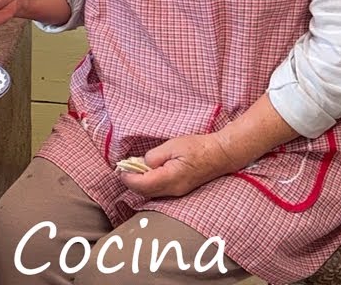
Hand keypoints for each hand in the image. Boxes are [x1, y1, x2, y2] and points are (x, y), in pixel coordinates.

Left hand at [118, 133, 241, 197]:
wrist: (220, 154)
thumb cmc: (198, 147)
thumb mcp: (172, 146)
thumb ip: (154, 156)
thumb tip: (142, 163)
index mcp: (170, 178)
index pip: (141, 185)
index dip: (127, 178)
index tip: (120, 168)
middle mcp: (173, 190)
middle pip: (144, 192)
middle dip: (131, 182)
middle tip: (123, 168)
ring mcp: (177, 192)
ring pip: (151, 193)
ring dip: (139, 183)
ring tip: (133, 169)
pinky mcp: (180, 190)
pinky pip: (159, 191)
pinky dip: (148, 184)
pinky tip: (146, 173)